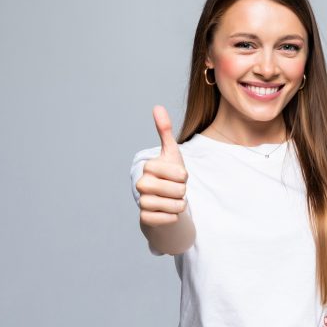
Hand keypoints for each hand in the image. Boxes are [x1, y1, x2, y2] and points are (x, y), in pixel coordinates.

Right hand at [136, 105, 188, 226]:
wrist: (162, 201)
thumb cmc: (169, 176)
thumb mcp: (171, 153)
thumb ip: (165, 131)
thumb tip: (157, 107)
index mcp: (149, 167)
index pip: (180, 173)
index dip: (184, 176)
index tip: (178, 176)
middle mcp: (142, 184)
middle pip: (179, 190)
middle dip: (184, 191)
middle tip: (176, 190)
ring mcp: (142, 202)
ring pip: (176, 206)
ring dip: (180, 204)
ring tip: (173, 201)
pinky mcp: (146, 219)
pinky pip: (169, 219)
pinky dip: (174, 217)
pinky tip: (167, 212)